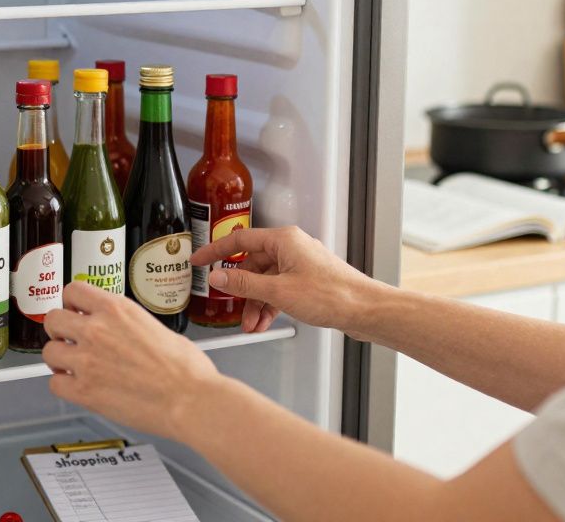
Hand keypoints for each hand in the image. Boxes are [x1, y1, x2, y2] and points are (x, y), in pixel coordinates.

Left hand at [42, 281, 219, 442]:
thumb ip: (128, 324)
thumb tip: (121, 330)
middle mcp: (97, 330)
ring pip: (48, 351)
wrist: (190, 399)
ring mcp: (87, 360)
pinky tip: (77, 386)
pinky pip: (54, 383)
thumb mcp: (156, 326)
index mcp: (117, 309)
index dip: (71, 302)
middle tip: (69, 339)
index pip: (72, 290)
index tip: (74, 310)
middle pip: (53, 318)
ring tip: (73, 365)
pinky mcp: (84, 390)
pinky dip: (63, 385)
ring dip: (59, 358)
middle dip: (60, 329)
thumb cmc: (186, 369)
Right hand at [189, 226, 386, 338]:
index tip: (198, 260)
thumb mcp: (278, 291)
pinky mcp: (308, 280)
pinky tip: (264, 322)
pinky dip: (270, 305)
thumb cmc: (332, 295)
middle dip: (241, 292)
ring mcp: (301, 264)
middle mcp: (292, 248)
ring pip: (266, 281)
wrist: (365, 310)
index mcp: (284, 240)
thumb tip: (218, 278)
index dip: (215, 251)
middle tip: (231, 309)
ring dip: (256, 303)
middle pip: (253, 265)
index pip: (239, 240)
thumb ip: (244, 284)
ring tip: (251, 325)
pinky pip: (279, 289)